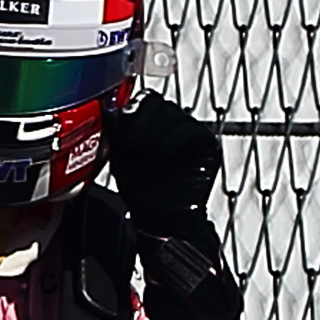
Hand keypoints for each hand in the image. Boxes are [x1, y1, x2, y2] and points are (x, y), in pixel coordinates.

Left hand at [105, 93, 221, 226]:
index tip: (122, 136)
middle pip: (158, 104)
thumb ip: (118, 129)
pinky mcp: (208, 144)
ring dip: (155, 137)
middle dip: (141, 127)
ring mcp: (194, 132)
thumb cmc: (143, 191)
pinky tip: (165, 159)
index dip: (132, 115)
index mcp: (156, 124)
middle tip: (136, 151)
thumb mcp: (120, 153)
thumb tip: (110, 110)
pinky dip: (172, 143)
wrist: (162, 218)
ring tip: (150, 159)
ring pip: (172, 116)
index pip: (145, 100)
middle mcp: (177, 124)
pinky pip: (189, 131)